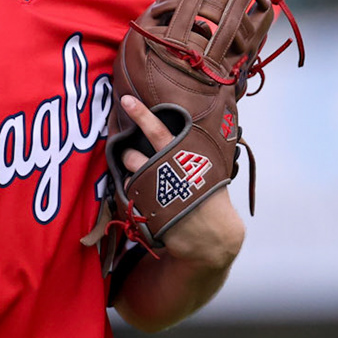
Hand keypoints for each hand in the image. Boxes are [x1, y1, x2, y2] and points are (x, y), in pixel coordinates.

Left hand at [116, 94, 244, 269]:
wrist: (211, 237)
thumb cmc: (210, 198)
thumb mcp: (209, 168)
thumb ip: (190, 150)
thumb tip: (178, 133)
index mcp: (184, 156)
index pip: (159, 131)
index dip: (142, 114)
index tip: (126, 100)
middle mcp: (166, 171)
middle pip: (132, 156)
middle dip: (130, 156)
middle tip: (137, 159)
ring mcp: (154, 191)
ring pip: (128, 176)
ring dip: (132, 177)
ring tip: (148, 184)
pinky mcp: (145, 210)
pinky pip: (130, 196)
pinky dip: (135, 196)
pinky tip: (149, 202)